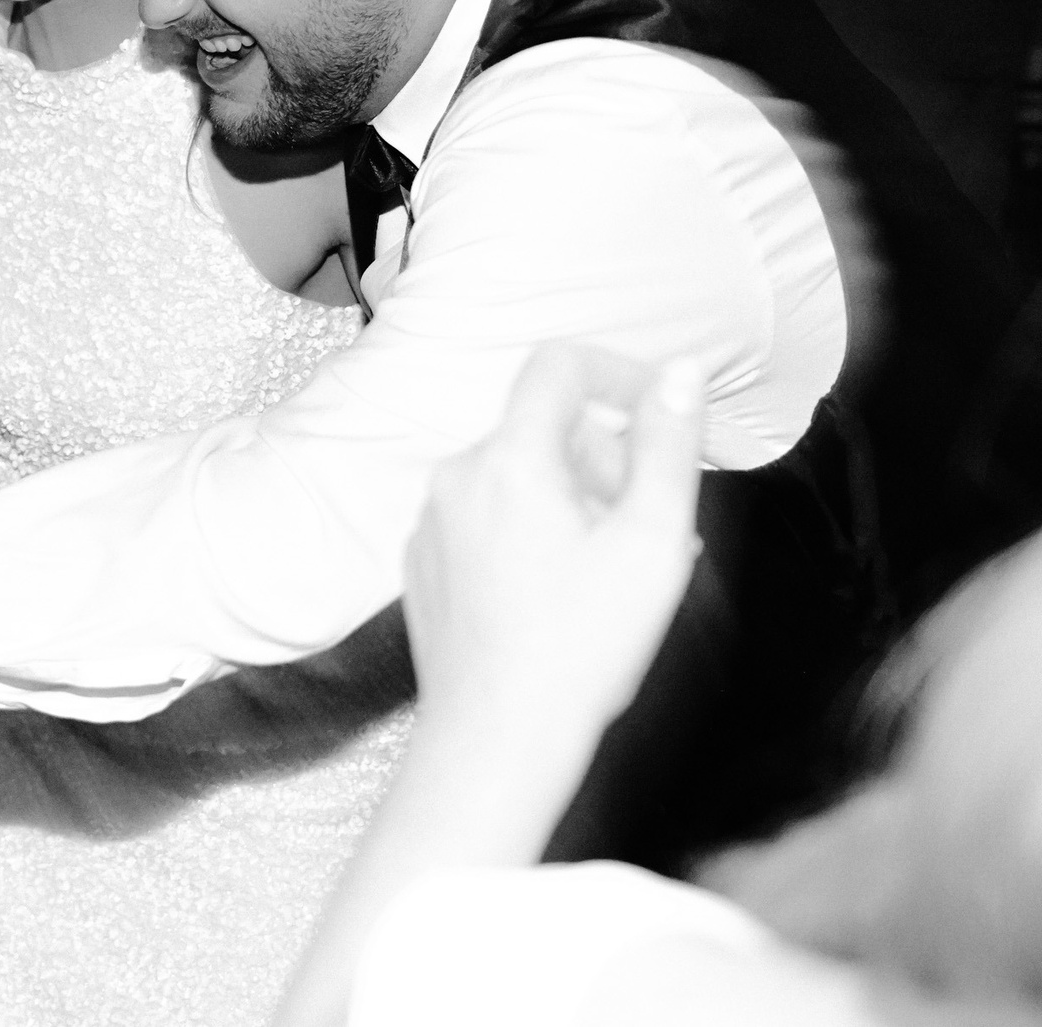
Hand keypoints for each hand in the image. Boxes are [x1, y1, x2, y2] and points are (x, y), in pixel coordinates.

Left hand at [405, 344, 704, 746]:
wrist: (496, 738)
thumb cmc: (581, 648)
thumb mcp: (653, 540)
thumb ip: (669, 444)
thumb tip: (681, 374)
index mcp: (508, 460)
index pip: (558, 366)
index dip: (620, 374)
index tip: (662, 416)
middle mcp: (456, 477)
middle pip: (543, 427)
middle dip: (607, 458)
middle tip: (654, 526)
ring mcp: (431, 520)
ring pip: (517, 475)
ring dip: (574, 499)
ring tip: (618, 569)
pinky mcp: (424, 561)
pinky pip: (485, 517)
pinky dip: (530, 531)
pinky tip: (565, 592)